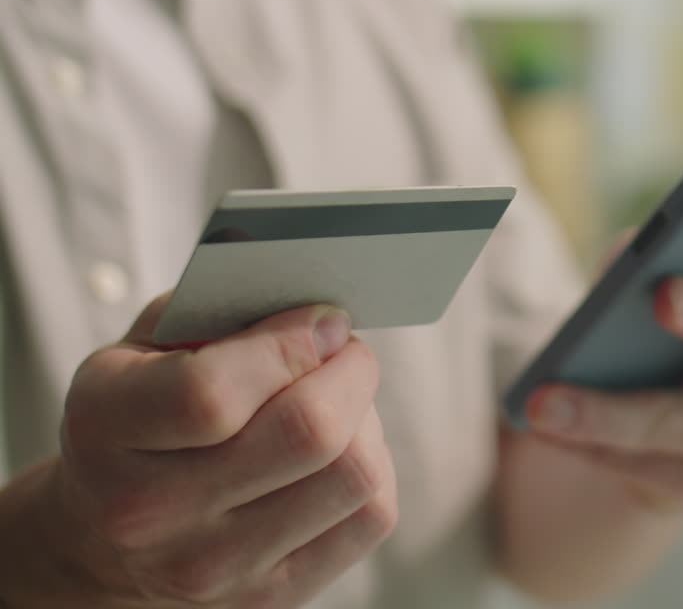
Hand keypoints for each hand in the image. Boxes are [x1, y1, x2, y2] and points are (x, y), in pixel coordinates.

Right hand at [40, 297, 395, 606]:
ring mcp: (215, 565)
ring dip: (366, 419)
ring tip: (340, 400)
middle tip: (344, 349)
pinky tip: (342, 449)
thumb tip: (317, 308)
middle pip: (308, 433)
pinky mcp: (272, 595)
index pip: (212, 395)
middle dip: (349, 370)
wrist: (101, 540)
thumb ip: (218, 309)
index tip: (321, 319)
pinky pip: (372, 515)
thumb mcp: (144, 348)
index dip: (290, 343)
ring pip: (354, 475)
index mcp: (107, 428)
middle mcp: (153, 511)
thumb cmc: (139, 417)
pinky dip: (376, 467)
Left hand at [522, 198, 682, 510]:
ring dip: (608, 413)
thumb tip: (632, 263)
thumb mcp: (650, 283)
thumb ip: (648, 259)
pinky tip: (542, 428)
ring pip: (681, 425)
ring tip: (545, 404)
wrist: (646, 439)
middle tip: (668, 295)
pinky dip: (584, 444)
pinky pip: (640, 466)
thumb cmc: (655, 332)